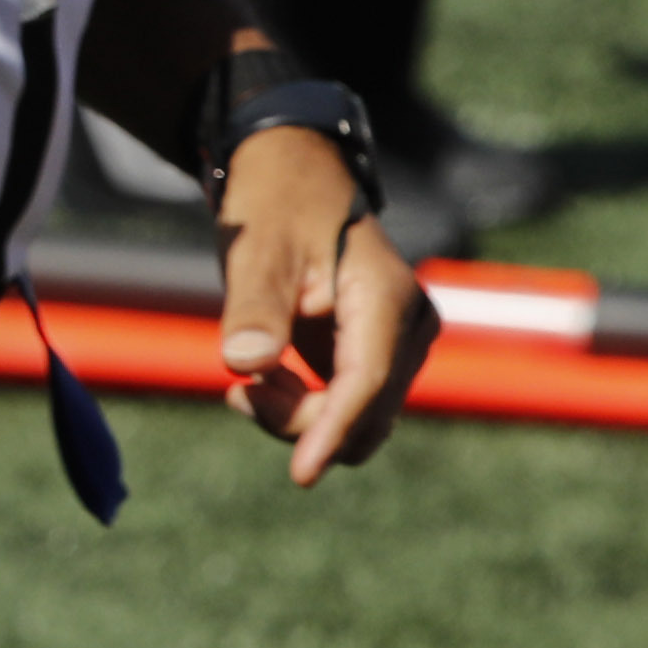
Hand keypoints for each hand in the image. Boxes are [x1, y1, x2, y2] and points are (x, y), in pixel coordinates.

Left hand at [213, 124, 436, 482]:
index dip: (330, 430)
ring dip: (299, 416)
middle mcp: (409, 327)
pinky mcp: (375, 352)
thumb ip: (253, 307)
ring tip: (247, 379)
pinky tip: (263, 378)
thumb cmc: (275, 202)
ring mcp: (397, 343)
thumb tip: (244, 364)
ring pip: (358, 419)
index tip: (300, 475)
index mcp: (389, 300)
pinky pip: (347, 404)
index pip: (366, 384)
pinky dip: (304, 405)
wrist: (292, 172)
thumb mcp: (256, 248)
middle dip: (301, 422)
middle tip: (238, 391)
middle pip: (366, 414)